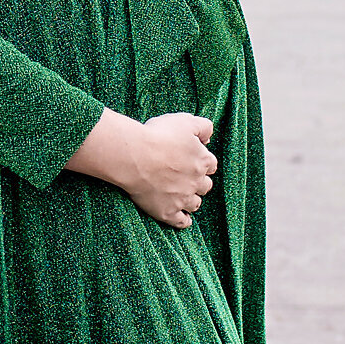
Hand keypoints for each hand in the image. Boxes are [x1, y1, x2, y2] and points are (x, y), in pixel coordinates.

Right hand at [66, 109, 216, 228]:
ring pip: (195, 204)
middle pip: (205, 186)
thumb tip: (209, 136)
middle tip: (185, 178)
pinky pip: (181, 222)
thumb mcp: (185, 121)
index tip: (193, 161)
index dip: (202, 162)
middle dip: (198, 182)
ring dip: (192, 200)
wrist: (134, 156)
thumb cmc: (157, 136)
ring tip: (183, 197)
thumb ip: (203, 127)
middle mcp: (196, 182)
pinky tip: (183, 219)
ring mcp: (182, 199)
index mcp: (202, 161)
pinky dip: (184, 221)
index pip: (211, 165)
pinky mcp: (167, 212)